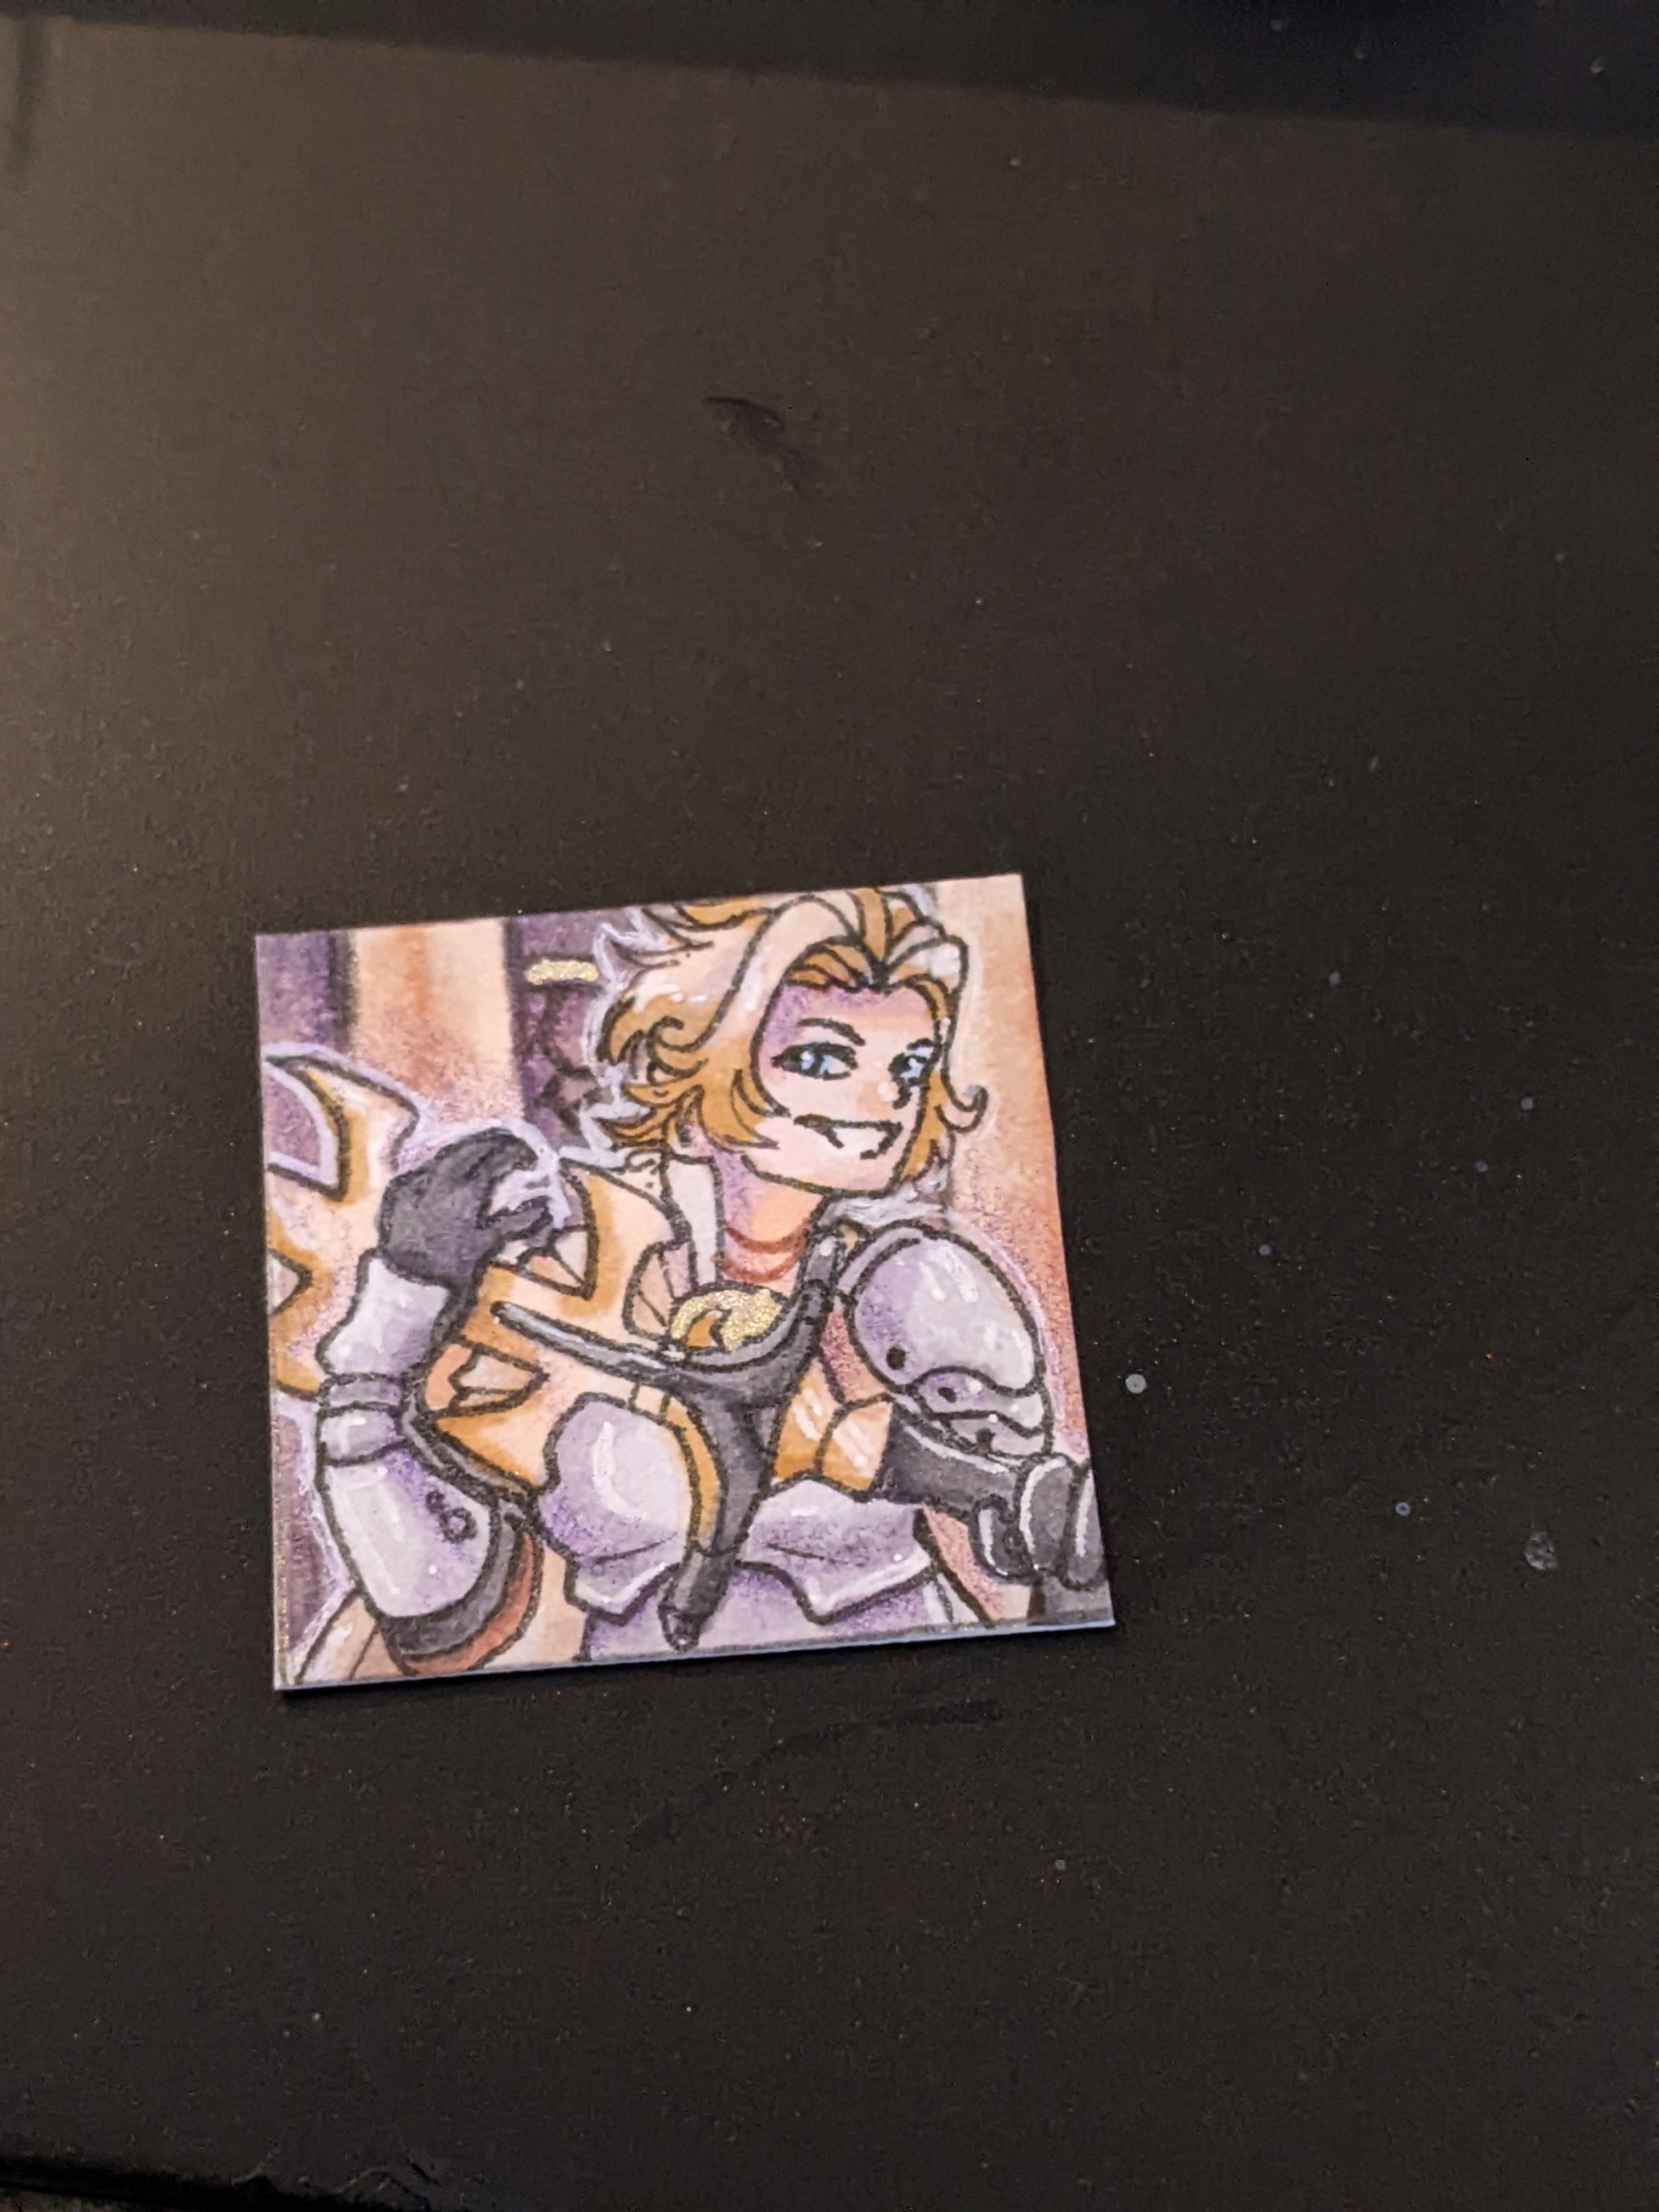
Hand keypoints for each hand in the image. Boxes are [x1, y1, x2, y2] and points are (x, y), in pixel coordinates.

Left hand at [377, 1130, 550, 1289]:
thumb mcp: (485, 1243)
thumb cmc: (450, 1263)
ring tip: (481, 1146)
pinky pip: (426, 1166)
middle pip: (470, 1150)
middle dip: (491, 1142)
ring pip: (447, 1154)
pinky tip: (450, 1165)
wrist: (407, 1277)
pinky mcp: (401, 1187)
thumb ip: (515, 1222)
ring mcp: (420, 1181)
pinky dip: (444, 1162)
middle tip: (506, 1140)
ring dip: (467, 1148)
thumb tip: (542, 1206)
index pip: (495, 1162)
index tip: (526, 1154)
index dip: (514, 1154)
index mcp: (468, 1192)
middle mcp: (444, 1180)